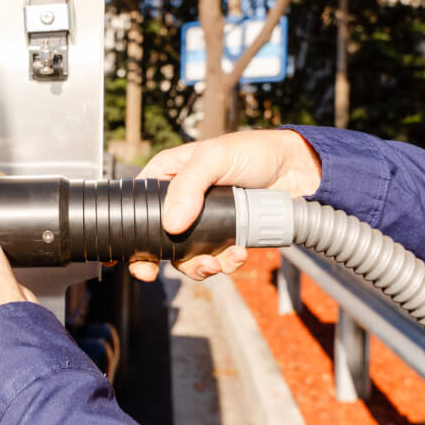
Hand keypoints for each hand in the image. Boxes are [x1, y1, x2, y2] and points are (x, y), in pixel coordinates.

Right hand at [130, 129, 321, 281]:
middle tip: (154, 272)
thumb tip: (171, 225)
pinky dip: (225, 263)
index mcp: (168, 177)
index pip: (136, 205)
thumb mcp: (214, 158)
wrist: (299, 171)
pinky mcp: (226, 237)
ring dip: (198, 265)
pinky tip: (238, 252)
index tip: (125, 257)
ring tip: (216, 261)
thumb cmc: (255, 151)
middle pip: (155, 240)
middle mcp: (181, 202)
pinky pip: (215, 260)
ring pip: (184, 256)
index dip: (126, 232)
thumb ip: (188, 187)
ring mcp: (203, 223)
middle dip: (158, 260)